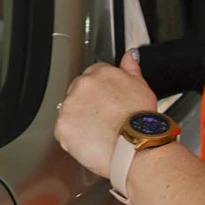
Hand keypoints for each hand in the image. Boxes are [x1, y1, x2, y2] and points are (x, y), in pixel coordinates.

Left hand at [54, 50, 157, 177]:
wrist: (135, 148)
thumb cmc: (141, 122)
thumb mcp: (142, 88)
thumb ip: (131, 69)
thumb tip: (129, 56)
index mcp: (101, 73)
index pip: (94, 76)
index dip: (101, 92)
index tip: (107, 103)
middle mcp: (82, 85)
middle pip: (78, 92)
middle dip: (88, 105)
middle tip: (104, 119)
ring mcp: (70, 105)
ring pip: (70, 111)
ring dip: (80, 120)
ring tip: (100, 133)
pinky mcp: (62, 126)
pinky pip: (64, 131)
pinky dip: (74, 138)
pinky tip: (91, 142)